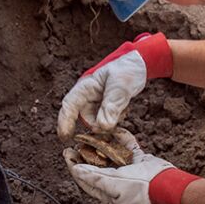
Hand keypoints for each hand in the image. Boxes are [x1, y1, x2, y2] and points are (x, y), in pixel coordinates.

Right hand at [56, 33, 172, 140]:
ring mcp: (96, 104)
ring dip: (109, 122)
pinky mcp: (105, 109)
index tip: (65, 138)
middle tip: (112, 124)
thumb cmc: (126, 70)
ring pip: (97, 123)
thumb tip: (103, 127)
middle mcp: (87, 97)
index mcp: (85, 87)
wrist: (139, 65)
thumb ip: (111, 105)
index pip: (69, 106)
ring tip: (123, 108)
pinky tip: (124, 108)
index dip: (64, 122)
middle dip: (97, 125)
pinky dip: (115, 120)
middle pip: (85, 119)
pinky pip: (107, 122)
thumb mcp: (120, 86)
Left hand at [63, 129, 198, 203]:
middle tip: (78, 141)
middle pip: (96, 166)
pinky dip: (124, 139)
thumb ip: (95, 177)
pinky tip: (118, 130)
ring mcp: (129, 171)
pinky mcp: (140, 161)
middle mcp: (116, 182)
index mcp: (108, 192)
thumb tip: (77, 171)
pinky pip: (129, 147)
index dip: (74, 166)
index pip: (86, 179)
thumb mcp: (114, 185)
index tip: (67, 153)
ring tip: (94, 133)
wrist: (169, 184)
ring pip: (112, 155)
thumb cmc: (142, 189)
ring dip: (104, 144)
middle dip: (86, 153)